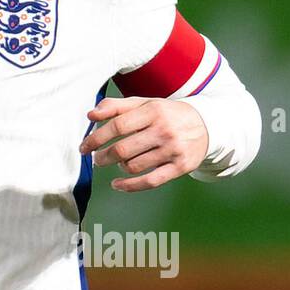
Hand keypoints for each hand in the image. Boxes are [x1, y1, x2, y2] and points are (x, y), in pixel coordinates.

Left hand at [78, 97, 208, 191]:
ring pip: (134, 166)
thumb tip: (91, 114)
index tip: (84, 147)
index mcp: (153, 111)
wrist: (206, 125)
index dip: (96, 138)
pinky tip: (117, 185)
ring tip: (118, 162)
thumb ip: (116, 106)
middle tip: (96, 159)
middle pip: (123, 149)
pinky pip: (150, 181)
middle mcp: (164, 130)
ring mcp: (173, 150)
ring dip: (119, 167)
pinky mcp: (180, 167)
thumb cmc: (166, 114)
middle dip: (103, 157)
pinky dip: (130, 186)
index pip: (117, 126)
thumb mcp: (145, 103)